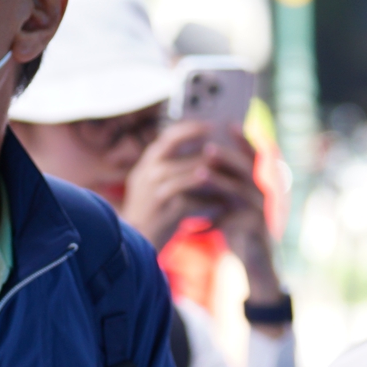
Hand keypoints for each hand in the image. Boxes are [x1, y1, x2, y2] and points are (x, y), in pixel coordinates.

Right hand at [120, 122, 265, 253]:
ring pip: (188, 170)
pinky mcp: (162, 207)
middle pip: (174, 144)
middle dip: (201, 140)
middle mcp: (146, 171)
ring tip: (231, 171)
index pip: (167, 135)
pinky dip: (209, 199)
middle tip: (224, 141)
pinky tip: (223, 202)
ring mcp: (152, 188)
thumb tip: (208, 155)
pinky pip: (191, 197)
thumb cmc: (154, 213)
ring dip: (212, 170)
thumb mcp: (158, 186)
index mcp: (147, 163)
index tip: (212, 125)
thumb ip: (175, 169)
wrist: (136, 242)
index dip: (190, 127)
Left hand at [195, 135, 285, 311]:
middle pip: (251, 168)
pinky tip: (193, 222)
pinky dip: (212, 220)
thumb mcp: (232, 203)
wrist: (254, 265)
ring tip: (200, 172)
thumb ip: (225, 183)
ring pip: (242, 191)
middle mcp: (268, 193)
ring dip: (220, 180)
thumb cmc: (239, 230)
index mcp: (263, 183)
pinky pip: (232, 220)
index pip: (255, 156)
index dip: (243, 139)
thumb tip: (204, 156)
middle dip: (229, 156)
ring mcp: (264, 211)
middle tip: (208, 147)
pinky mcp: (256, 230)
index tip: (227, 123)